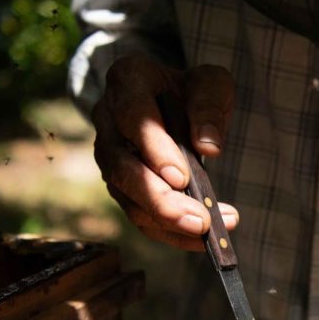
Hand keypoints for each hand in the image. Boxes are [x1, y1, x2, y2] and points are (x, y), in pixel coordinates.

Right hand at [92, 55, 237, 250]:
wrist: (173, 100)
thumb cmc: (191, 89)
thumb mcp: (211, 83)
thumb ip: (210, 105)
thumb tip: (209, 148)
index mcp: (127, 79)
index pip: (134, 117)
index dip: (155, 149)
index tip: (182, 178)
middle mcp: (107, 118)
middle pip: (122, 166)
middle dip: (160, 199)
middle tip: (199, 221)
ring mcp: (109, 154)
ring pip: (126, 196)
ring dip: (166, 220)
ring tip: (207, 232)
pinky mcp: (120, 183)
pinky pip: (138, 213)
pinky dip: (168, 231)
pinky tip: (199, 239)